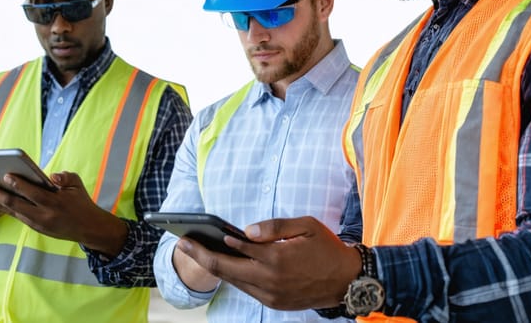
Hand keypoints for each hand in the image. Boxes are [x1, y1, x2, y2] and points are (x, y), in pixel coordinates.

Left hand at [0, 171, 127, 257]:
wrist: (88, 228)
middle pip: (17, 204)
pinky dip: (7, 208)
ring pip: (14, 212)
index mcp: (55, 203)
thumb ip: (65, 177)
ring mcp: (39, 223)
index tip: (6, 175)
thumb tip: (52, 176)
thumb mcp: (77, 185)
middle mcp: (45, 215)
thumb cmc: (81, 202)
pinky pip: (18, 217)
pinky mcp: (37, 228)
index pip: (33, 193)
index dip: (19, 184)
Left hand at [176, 216, 361, 309]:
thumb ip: (274, 227)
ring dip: (214, 268)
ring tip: (198, 253)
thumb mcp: (306, 226)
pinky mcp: (275, 303)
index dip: (212, 242)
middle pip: (225, 270)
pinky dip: (233, 277)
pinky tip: (225, 266)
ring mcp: (271, 295)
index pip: (235, 250)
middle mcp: (269, 280)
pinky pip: (247, 290)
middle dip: (200, 256)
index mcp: (276, 259)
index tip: (194, 233)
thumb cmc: (327, 248)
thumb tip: (246, 230)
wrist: (348, 281)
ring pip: (234, 282)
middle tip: (182, 244)